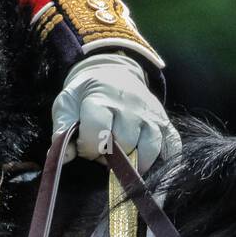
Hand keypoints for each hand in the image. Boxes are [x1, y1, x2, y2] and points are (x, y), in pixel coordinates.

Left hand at [51, 52, 181, 172]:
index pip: (98, 133)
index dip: (88, 147)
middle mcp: (130, 106)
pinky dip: (164, 161)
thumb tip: (63, 158)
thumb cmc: (86, 94)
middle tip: (103, 150)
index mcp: (102, 99)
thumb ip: (62, 128)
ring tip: (121, 157)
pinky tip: (148, 163)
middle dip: (110, 155)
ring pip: (149, 150)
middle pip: (124, 144)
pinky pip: (172, 148)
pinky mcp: (166, 123)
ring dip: (134, 162)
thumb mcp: (67, 103)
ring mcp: (151, 115)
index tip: (84, 146)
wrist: (112, 73)